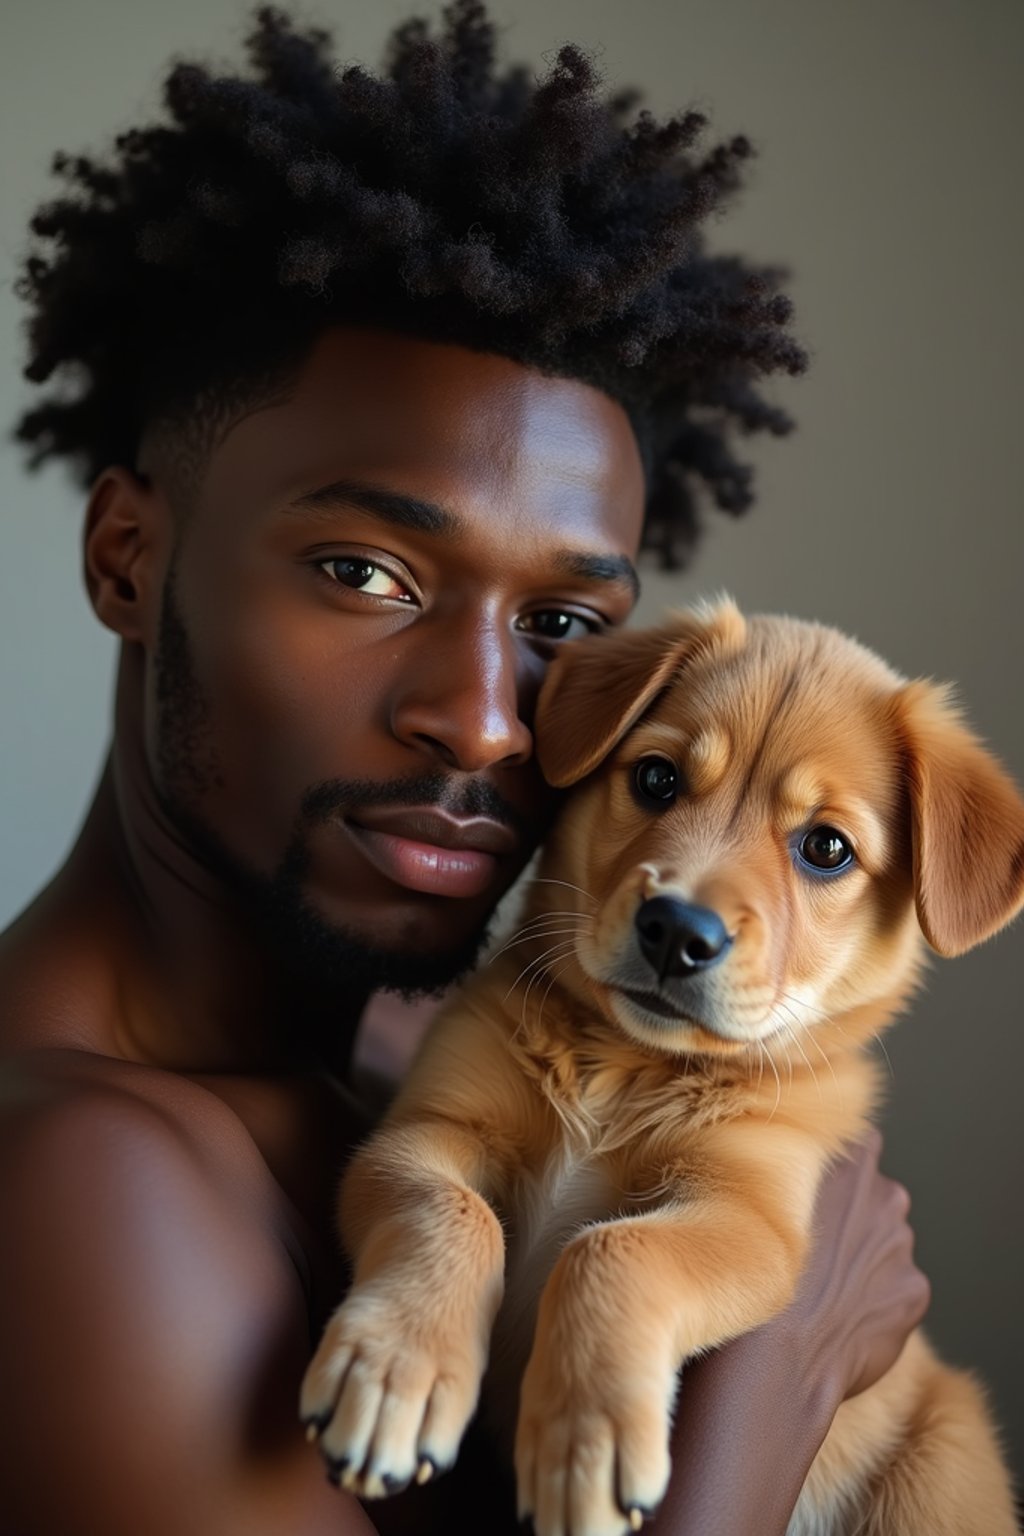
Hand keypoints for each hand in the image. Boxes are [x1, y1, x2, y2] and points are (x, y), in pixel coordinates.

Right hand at [300, 1280, 487, 1498]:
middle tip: (364, 1479)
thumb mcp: (466, 1366)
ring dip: (344, 1441)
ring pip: (357, 1401)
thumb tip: (421, 1470)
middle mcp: (417, 1357)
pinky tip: (316, 1423)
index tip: (411, 1472)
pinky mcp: (346, 1324)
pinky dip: (317, 1402)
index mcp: (457, 1372)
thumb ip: (445, 1415)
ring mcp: (379, 1339)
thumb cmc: (453, 1323)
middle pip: (395, 1420)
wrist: (438, 1245)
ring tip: (339, 1463)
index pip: (441, 1430)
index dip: (424, 1459)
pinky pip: (325, 1371)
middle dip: (377, 1461)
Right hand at [647, 1131, 930, 1535]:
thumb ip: (785, 1174)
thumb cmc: (741, 1267)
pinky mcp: (913, 1291)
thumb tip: (777, 1178)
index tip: (807, 1192)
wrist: (768, 1352)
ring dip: (862, 1261)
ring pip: (884, 1244)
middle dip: (851, 1216)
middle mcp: (883, 1190)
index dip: (831, 1171)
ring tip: (817, 1293)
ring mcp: (901, 1244)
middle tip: (808, 1250)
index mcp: (846, 1155)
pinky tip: (836, 1321)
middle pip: (874, 1194)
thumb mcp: (749, 1194)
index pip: (854, 1144)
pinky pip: (895, 1290)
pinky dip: (874, 1304)